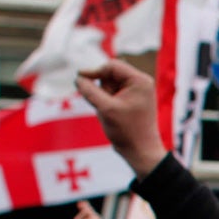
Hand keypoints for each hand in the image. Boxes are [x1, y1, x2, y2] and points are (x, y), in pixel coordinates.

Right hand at [76, 61, 167, 177]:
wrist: (141, 152)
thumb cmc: (127, 131)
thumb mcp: (105, 109)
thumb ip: (90, 91)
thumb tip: (78, 78)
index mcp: (140, 81)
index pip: (112, 66)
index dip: (94, 71)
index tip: (79, 78)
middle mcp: (140, 83)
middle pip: (109, 75)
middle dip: (101, 89)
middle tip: (105, 106)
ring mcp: (136, 92)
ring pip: (108, 86)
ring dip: (103, 97)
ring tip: (110, 114)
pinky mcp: (130, 100)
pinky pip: (111, 95)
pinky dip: (106, 103)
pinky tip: (111, 116)